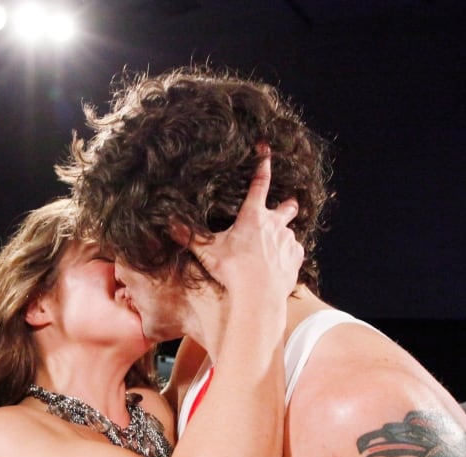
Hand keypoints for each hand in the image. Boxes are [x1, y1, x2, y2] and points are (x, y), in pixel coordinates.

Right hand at [188, 147, 303, 299]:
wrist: (258, 296)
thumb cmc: (233, 271)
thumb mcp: (207, 252)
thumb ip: (190, 237)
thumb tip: (169, 224)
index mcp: (253, 216)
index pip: (259, 185)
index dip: (263, 166)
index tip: (266, 151)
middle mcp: (274, 224)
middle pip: (287, 206)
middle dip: (287, 204)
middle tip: (286, 205)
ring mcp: (288, 241)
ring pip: (289, 232)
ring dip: (281, 236)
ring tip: (271, 249)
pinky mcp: (296, 258)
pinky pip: (294, 251)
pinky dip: (287, 254)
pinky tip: (278, 263)